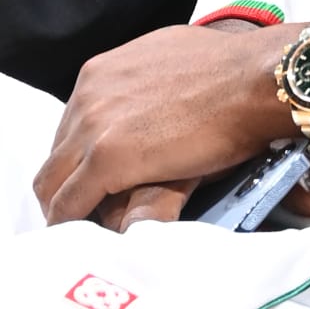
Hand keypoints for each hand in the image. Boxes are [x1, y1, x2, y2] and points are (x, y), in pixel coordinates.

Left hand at [35, 24, 299, 227]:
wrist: (256, 80)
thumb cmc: (231, 73)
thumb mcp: (171, 69)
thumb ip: (146, 90)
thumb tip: (150, 103)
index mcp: (100, 73)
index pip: (70, 126)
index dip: (80, 160)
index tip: (93, 182)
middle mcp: (87, 94)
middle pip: (57, 154)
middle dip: (68, 186)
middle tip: (88, 213)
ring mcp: (93, 126)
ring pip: (53, 181)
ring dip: (67, 207)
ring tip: (88, 230)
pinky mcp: (107, 159)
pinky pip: (70, 202)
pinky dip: (72, 223)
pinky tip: (87, 239)